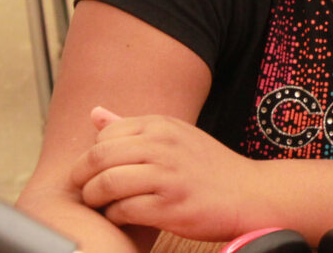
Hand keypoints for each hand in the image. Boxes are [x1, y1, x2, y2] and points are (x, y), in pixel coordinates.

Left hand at [71, 107, 254, 241]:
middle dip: (82, 178)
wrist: (250, 193)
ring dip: (95, 199)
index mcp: (162, 125)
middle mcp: (163, 145)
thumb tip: (94, 113)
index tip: (96, 171)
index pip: (104, 135)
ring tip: (101, 205)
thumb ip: (132, 126)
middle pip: (98, 157)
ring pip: (106, 184)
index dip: (93, 156)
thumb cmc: (209, 167)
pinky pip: (124, 210)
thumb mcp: (175, 135)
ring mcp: (168, 176)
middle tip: (86, 191)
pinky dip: (115, 217)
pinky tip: (124, 217)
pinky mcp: (171, 206)